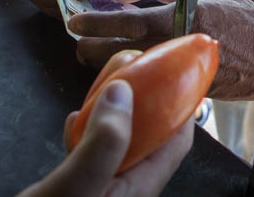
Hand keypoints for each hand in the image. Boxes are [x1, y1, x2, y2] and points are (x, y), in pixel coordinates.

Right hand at [17, 79, 193, 196]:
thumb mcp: (75, 187)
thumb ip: (103, 142)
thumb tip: (125, 90)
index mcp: (139, 191)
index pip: (177, 141)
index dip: (179, 103)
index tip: (170, 70)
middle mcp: (127, 193)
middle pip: (150, 138)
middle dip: (143, 101)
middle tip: (129, 69)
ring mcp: (104, 194)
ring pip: (120, 145)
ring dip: (114, 114)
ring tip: (103, 87)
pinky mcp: (81, 195)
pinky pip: (94, 158)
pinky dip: (88, 133)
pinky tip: (73, 121)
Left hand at [71, 0, 253, 104]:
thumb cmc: (253, 23)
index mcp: (186, 16)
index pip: (131, 21)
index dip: (98, 22)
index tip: (74, 21)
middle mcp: (180, 45)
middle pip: (122, 51)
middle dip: (93, 48)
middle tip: (76, 42)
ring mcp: (183, 71)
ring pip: (134, 71)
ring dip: (109, 65)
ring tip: (90, 56)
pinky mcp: (189, 89)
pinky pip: (154, 83)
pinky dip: (136, 76)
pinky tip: (126, 72)